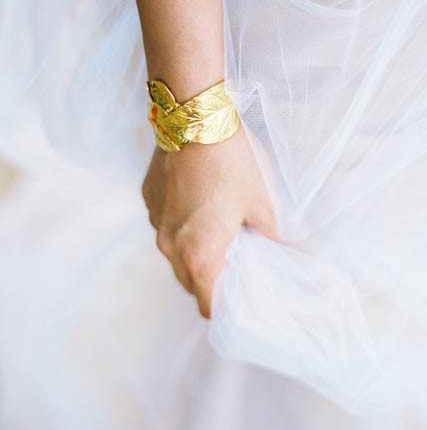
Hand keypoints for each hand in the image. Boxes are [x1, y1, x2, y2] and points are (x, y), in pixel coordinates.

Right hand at [142, 123, 278, 318]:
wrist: (195, 120)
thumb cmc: (233, 165)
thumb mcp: (261, 204)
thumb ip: (267, 237)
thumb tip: (274, 251)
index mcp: (199, 255)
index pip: (207, 305)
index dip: (224, 308)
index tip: (239, 301)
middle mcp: (170, 246)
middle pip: (190, 283)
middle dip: (211, 281)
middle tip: (236, 265)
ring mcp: (156, 223)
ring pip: (175, 256)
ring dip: (194, 254)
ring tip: (218, 234)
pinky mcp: (149, 201)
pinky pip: (166, 228)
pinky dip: (182, 228)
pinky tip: (201, 206)